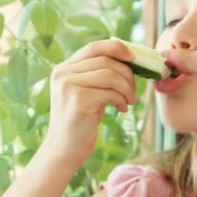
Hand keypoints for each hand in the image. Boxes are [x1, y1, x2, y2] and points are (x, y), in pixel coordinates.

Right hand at [43, 39, 136, 166]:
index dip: (116, 48)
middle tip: (134, 91)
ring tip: (129, 101)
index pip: (93, 47)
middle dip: (127, 74)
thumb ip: (98, 74)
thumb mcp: (88, 91)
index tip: (133, 57)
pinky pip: (110, 91)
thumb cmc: (81, 121)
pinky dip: (121, 99)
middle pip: (106, 60)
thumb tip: (128, 58)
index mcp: (63, 68)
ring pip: (110, 75)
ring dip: (127, 88)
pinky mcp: (78, 99)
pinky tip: (121, 109)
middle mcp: (62, 73)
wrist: (65, 150)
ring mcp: (68, 85)